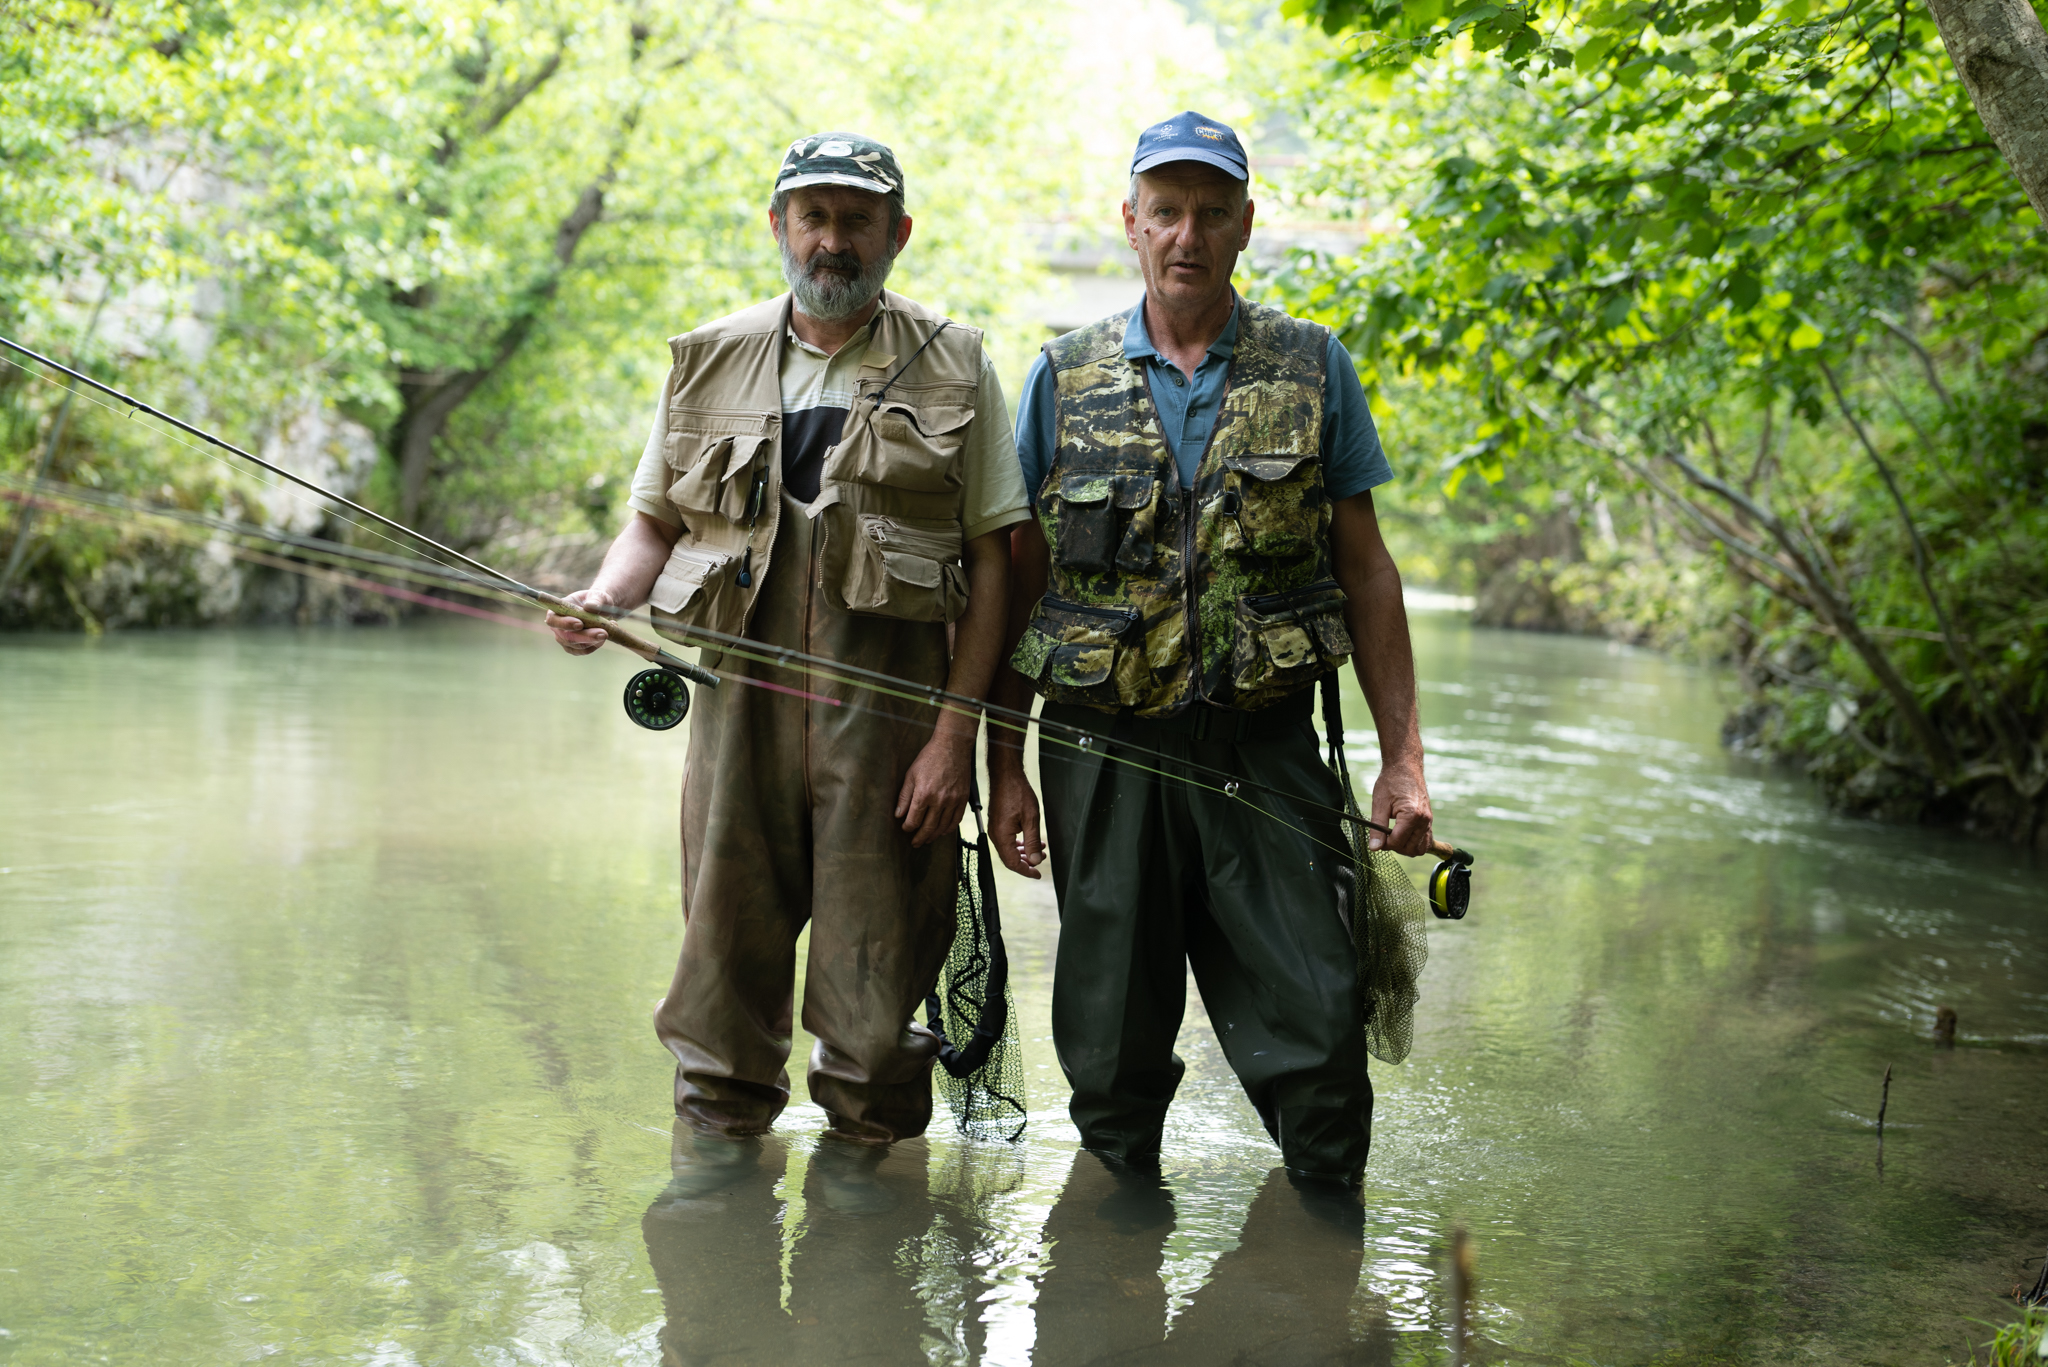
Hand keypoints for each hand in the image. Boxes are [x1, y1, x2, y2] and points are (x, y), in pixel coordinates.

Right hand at [546, 588, 615, 655]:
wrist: (601, 609)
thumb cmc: (595, 600)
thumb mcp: (597, 596)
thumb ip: (595, 600)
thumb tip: (590, 607)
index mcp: (556, 611)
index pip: (553, 620)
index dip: (564, 623)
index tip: (580, 624)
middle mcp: (557, 627)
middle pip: (566, 637)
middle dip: (586, 636)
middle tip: (604, 633)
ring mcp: (564, 639)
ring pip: (577, 646)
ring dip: (594, 640)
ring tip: (608, 630)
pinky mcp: (574, 648)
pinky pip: (585, 650)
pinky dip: (596, 644)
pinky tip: (605, 636)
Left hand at [896, 733, 972, 848]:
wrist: (952, 747)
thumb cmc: (929, 758)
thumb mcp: (911, 775)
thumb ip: (904, 797)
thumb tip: (898, 815)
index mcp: (924, 794)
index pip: (914, 820)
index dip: (908, 827)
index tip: (905, 828)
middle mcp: (939, 800)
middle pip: (928, 827)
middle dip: (919, 838)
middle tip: (915, 843)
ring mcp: (953, 801)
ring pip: (943, 827)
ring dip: (933, 836)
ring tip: (927, 839)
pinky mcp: (963, 799)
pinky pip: (956, 820)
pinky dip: (948, 829)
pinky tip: (942, 831)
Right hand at [989, 765, 1044, 878]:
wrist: (1006, 776)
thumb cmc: (1017, 793)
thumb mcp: (1031, 819)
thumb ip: (1033, 842)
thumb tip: (1035, 861)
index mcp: (1002, 836)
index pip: (1012, 863)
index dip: (1026, 871)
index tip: (1038, 874)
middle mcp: (995, 835)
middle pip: (1010, 859)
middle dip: (1027, 862)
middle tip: (1042, 860)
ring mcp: (995, 830)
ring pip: (1009, 850)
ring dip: (1025, 853)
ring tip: (1040, 850)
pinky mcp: (998, 824)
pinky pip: (1008, 841)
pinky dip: (1020, 844)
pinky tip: (1030, 841)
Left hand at [1369, 763, 1432, 855]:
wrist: (1405, 767)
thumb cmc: (1391, 781)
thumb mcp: (1379, 804)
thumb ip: (1376, 828)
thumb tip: (1374, 847)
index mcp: (1412, 815)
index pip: (1397, 843)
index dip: (1384, 844)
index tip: (1376, 837)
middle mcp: (1424, 820)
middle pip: (1410, 849)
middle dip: (1395, 847)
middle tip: (1384, 837)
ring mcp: (1429, 821)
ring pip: (1420, 848)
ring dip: (1405, 848)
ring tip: (1393, 836)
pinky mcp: (1429, 820)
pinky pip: (1426, 841)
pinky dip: (1415, 843)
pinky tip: (1403, 836)